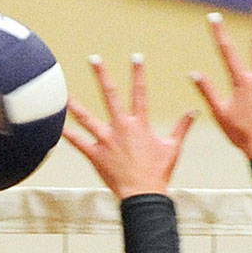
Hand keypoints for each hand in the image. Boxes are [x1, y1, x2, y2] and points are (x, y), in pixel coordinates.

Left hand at [64, 54, 193, 199]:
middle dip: (102, 75)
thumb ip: (182, 127)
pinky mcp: (95, 155)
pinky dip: (67, 134)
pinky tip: (56, 125)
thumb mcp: (173, 148)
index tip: (136, 57)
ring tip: (65, 92)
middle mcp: (121, 127)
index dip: (138, 73)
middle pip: (110, 95)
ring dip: (75, 104)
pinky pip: (78, 142)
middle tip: (94, 58)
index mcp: (140, 124)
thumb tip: (195, 111)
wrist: (144, 195)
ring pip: (87, 118)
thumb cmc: (159, 173)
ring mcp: (106, 140)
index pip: (140, 92)